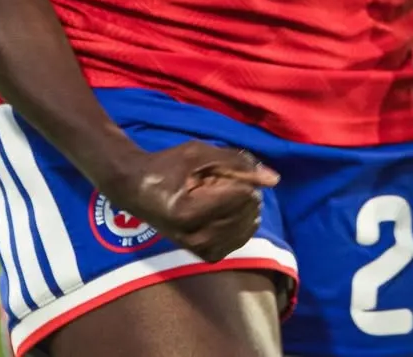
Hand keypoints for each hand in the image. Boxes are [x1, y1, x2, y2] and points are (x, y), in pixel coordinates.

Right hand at [97, 140, 278, 262]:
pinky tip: (226, 209)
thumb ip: (237, 163)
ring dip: (243, 205)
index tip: (218, 169)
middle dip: (243, 190)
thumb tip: (274, 180)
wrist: (138, 191)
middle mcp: (196, 238)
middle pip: (247, 211)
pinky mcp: (208, 257)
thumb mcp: (199, 154)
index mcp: (189, 211)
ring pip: (248, 225)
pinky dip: (241, 220)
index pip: (242, 194)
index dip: (241, 175)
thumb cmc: (167, 167)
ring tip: (218, 194)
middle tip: (216, 181)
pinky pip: (242, 237)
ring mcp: (203, 251)